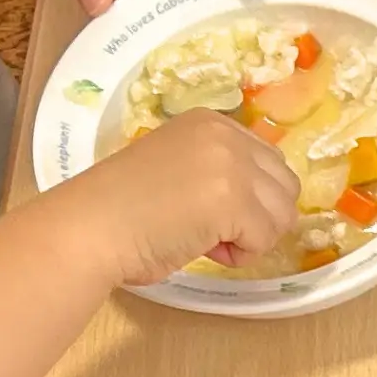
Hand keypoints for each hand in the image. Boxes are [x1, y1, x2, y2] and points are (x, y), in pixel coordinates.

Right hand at [34, 101, 301, 289]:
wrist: (91, 228)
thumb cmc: (123, 211)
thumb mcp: (180, 169)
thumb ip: (217, 171)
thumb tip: (258, 203)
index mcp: (210, 122)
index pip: (266, 161)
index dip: (247, 197)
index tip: (206, 210)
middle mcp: (225, 134)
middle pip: (284, 184)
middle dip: (258, 216)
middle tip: (213, 229)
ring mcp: (231, 164)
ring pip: (282, 212)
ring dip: (252, 236)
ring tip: (207, 238)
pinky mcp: (234, 199)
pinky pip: (266, 237)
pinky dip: (241, 254)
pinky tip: (204, 248)